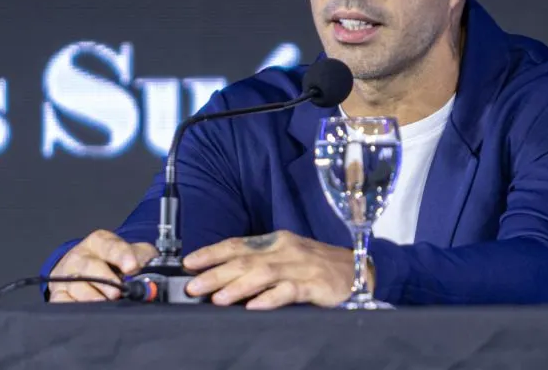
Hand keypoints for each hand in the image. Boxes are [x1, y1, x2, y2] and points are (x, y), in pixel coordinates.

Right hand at [47, 230, 157, 301]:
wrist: (87, 268)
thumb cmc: (113, 262)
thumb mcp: (133, 253)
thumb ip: (143, 259)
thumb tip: (152, 273)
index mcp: (99, 242)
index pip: (110, 246)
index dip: (122, 256)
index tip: (132, 267)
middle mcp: (80, 256)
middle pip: (89, 266)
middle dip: (105, 280)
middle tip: (117, 292)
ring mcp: (67, 275)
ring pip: (76, 285)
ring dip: (91, 297)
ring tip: (104, 304)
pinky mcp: (58, 293)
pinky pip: (62, 302)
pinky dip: (73, 307)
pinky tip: (87, 312)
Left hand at [182, 230, 373, 309]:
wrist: (358, 270)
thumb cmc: (316, 266)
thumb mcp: (286, 257)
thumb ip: (259, 264)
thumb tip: (222, 276)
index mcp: (275, 241)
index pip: (237, 244)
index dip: (212, 252)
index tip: (189, 262)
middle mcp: (285, 249)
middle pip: (245, 260)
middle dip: (216, 273)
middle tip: (194, 286)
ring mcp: (300, 266)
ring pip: (263, 274)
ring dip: (237, 286)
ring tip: (218, 298)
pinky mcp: (315, 284)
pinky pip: (289, 290)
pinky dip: (271, 298)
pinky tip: (256, 306)